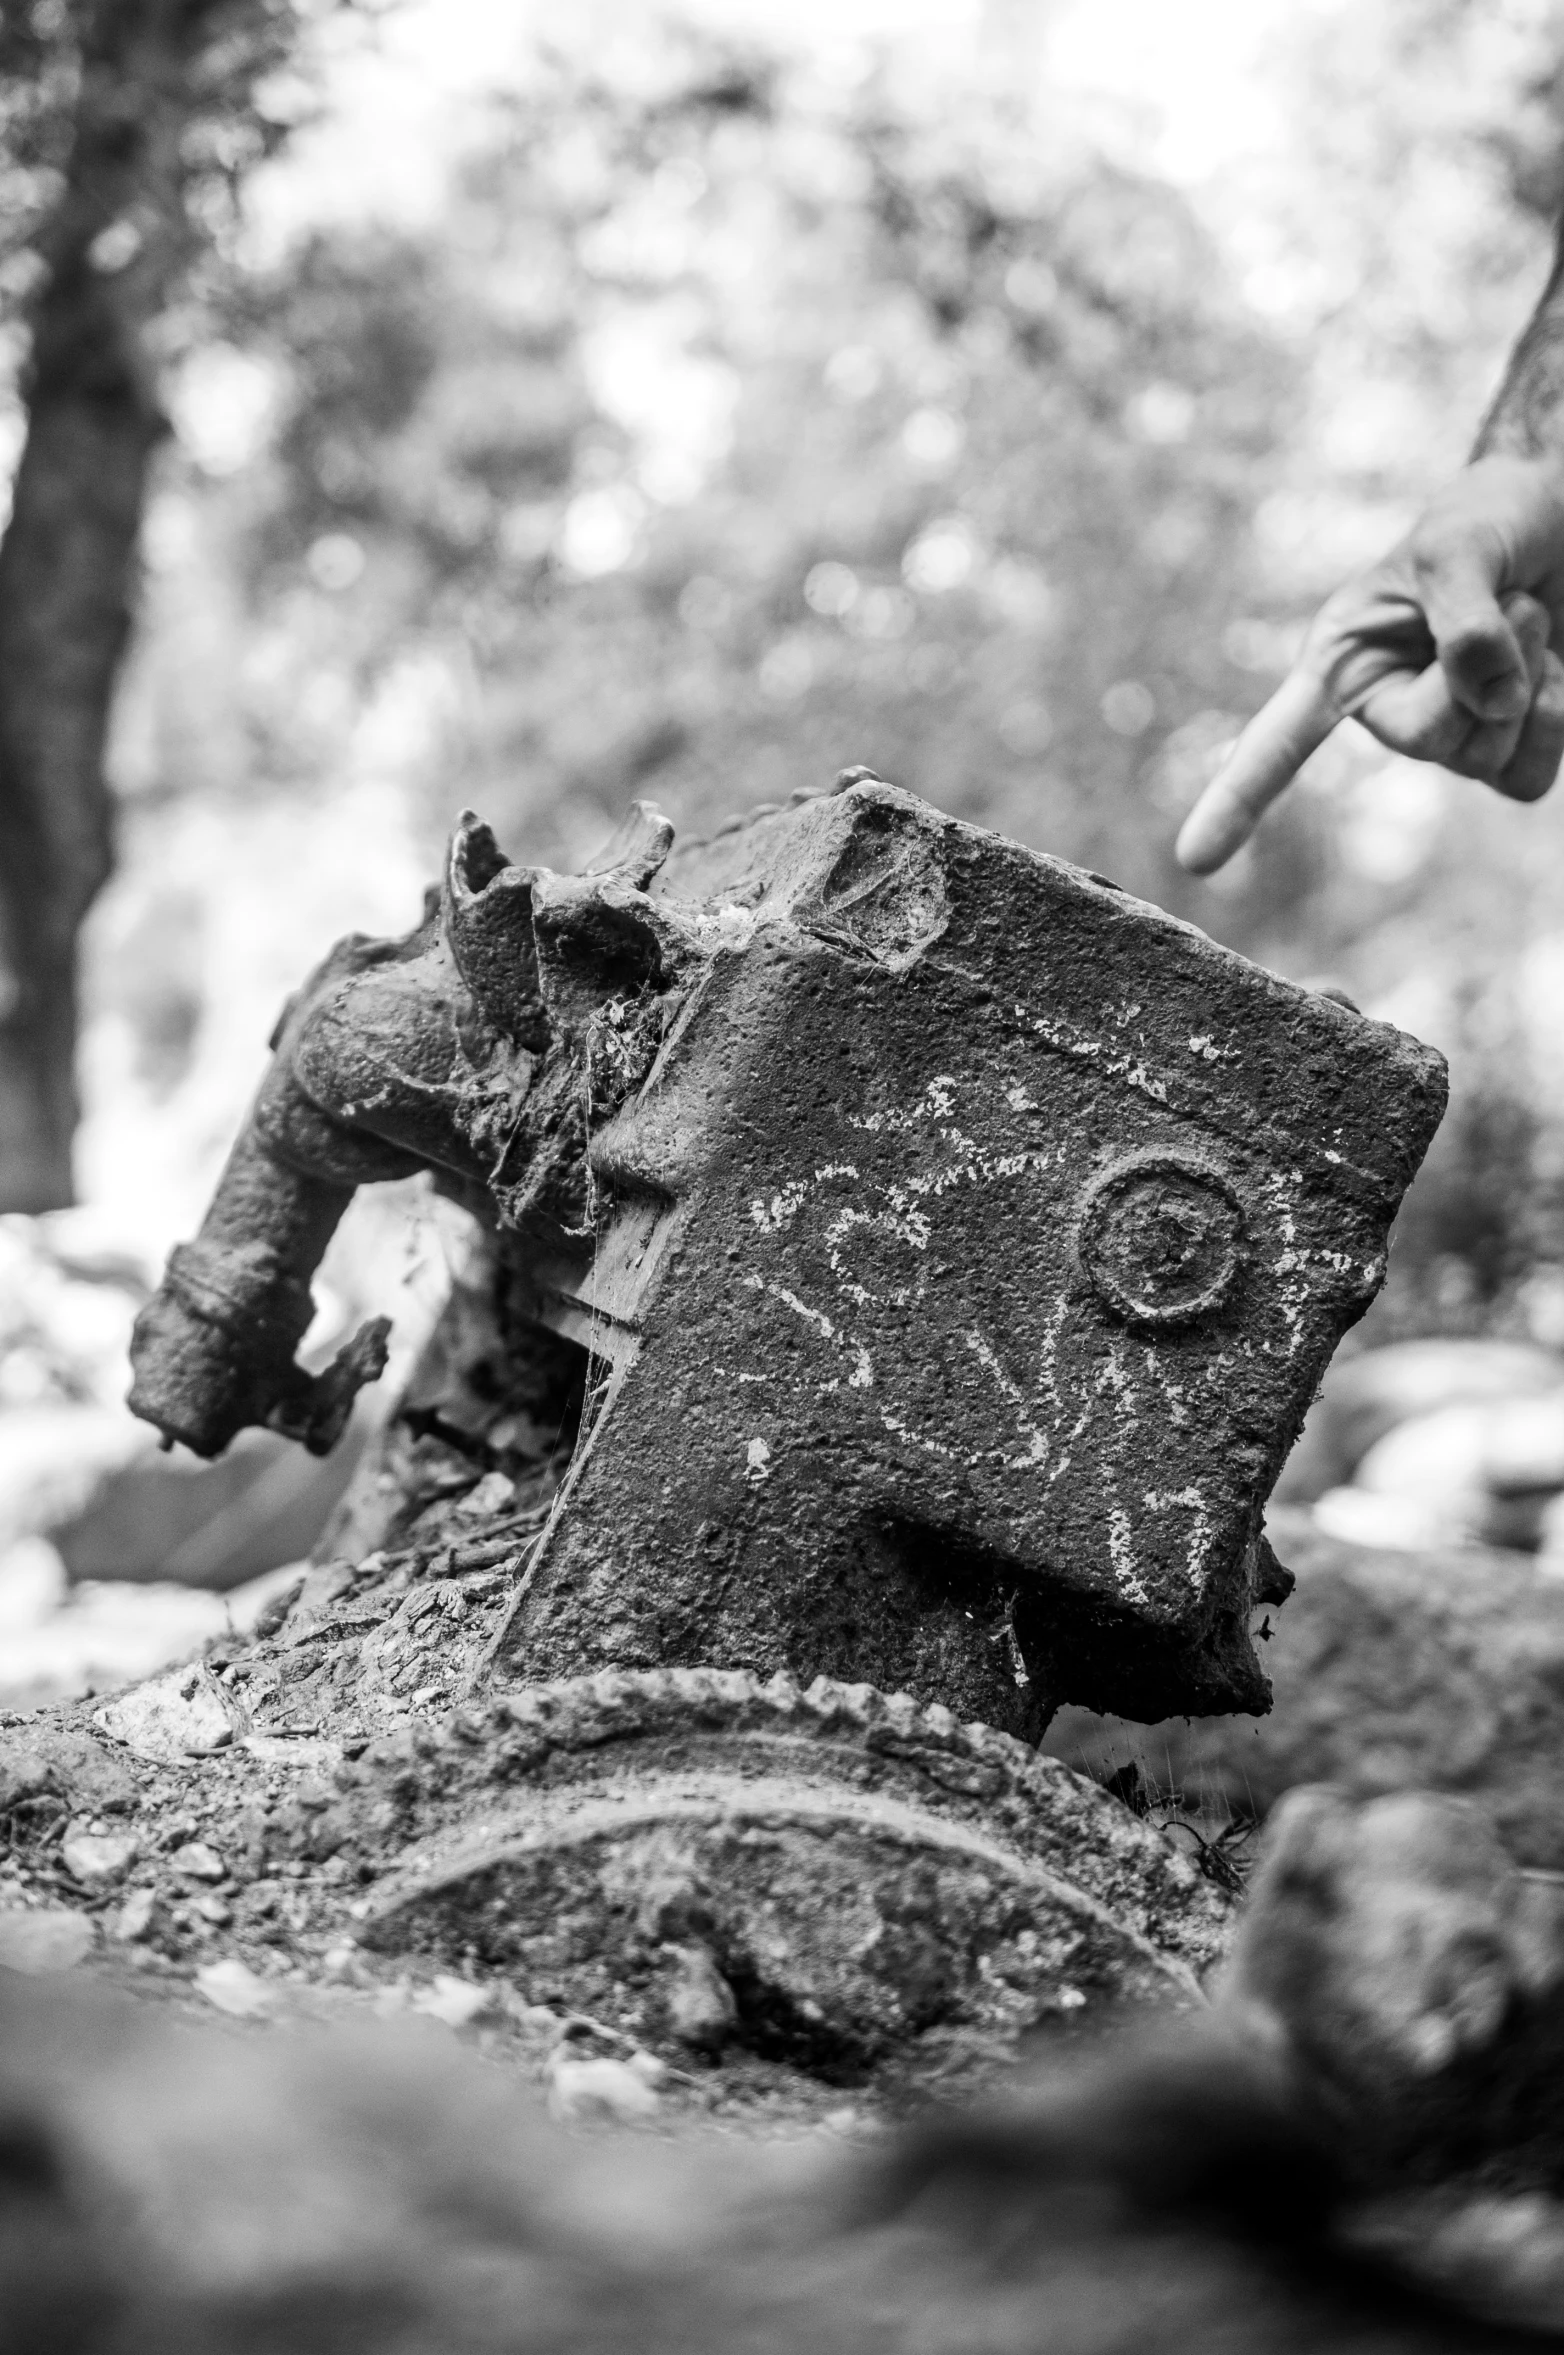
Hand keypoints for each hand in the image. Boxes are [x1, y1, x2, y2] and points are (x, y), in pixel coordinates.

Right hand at [1176, 456, 1563, 873]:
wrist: (1560, 521)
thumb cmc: (1491, 518)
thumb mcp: (1460, 543)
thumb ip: (1465, 622)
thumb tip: (1488, 702)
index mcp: (1342, 661)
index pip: (1279, 740)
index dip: (1236, 799)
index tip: (1192, 860)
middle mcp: (1383, 710)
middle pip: (1424, 744)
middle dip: (1479, 677)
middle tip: (1512, 604)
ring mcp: (1445, 741)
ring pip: (1483, 760)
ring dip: (1530, 682)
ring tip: (1529, 616)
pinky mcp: (1502, 753)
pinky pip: (1526, 779)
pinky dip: (1552, 723)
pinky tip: (1553, 674)